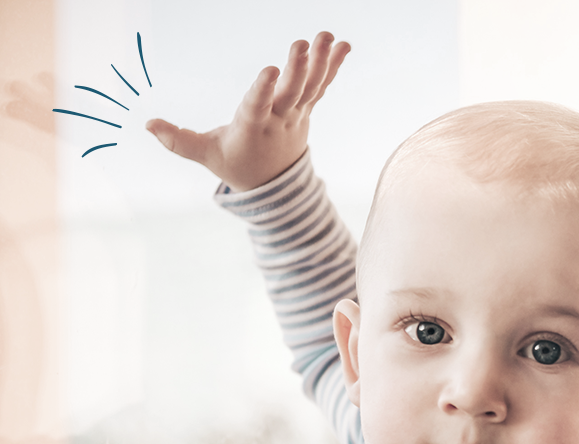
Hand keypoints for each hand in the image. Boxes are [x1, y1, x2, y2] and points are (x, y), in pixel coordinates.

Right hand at [147, 32, 349, 191]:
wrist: (273, 186)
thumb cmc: (235, 163)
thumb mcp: (206, 154)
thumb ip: (178, 140)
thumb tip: (147, 124)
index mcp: (251, 127)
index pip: (257, 106)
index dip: (264, 88)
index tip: (272, 68)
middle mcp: (278, 119)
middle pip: (291, 93)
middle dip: (298, 69)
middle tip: (302, 43)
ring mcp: (296, 114)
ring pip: (311, 87)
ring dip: (322, 61)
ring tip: (328, 35)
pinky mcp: (306, 109)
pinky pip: (322, 87)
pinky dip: (333, 67)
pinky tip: (345, 45)